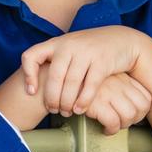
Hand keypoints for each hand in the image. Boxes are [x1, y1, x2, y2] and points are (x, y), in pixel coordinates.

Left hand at [20, 27, 145, 115]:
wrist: (123, 40)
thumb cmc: (90, 50)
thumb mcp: (69, 48)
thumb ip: (54, 60)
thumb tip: (33, 86)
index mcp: (56, 43)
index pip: (31, 56)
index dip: (28, 75)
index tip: (32, 92)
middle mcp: (69, 45)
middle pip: (53, 77)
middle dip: (52, 98)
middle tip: (53, 110)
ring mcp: (86, 52)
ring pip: (71, 83)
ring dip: (66, 102)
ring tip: (66, 112)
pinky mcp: (103, 61)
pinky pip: (89, 85)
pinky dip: (83, 100)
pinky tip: (79, 109)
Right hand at [85, 72, 151, 134]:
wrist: (58, 79)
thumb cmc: (83, 83)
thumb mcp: (107, 80)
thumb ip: (122, 89)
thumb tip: (139, 112)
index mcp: (124, 77)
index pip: (147, 99)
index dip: (142, 113)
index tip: (131, 118)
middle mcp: (119, 83)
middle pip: (140, 109)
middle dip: (133, 122)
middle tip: (121, 124)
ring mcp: (109, 92)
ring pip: (129, 116)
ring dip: (122, 126)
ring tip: (112, 127)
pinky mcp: (96, 102)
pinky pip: (113, 122)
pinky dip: (111, 130)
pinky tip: (104, 129)